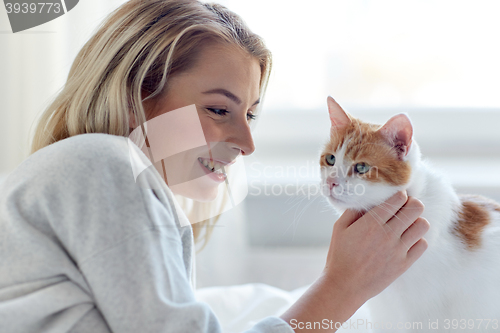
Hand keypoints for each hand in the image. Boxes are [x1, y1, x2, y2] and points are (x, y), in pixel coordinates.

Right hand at [323, 191, 428, 305]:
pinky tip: (406, 241)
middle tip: (404, 208)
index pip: (398, 198)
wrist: (345, 286)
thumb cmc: (339, 255)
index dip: (399, 194)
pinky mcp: (404, 264)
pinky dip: (417, 240)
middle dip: (411, 203)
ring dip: (416, 221)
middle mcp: (388, 234)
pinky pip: (422, 244)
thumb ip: (353, 210)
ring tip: (406, 225)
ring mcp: (398, 250)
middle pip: (415, 208)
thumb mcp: (339, 227)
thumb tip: (367, 199)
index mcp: (371, 222)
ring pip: (422, 225)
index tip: (395, 198)